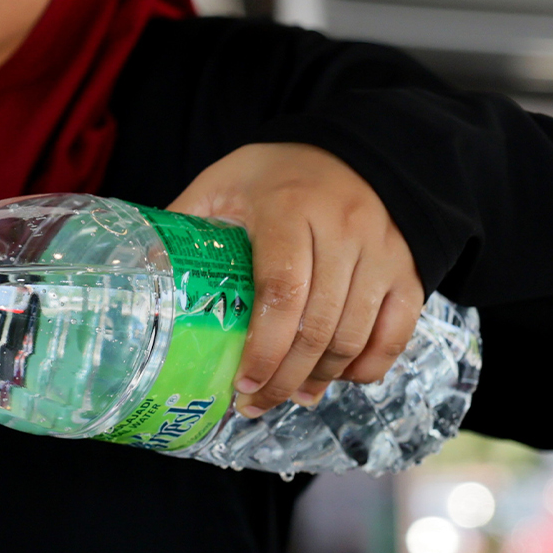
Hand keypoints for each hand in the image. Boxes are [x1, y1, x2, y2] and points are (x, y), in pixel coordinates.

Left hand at [168, 143, 422, 416]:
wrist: (350, 148)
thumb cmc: (275, 174)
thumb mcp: (221, 183)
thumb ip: (185, 223)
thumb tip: (144, 271)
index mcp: (289, 208)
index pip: (281, 290)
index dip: (264, 347)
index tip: (241, 383)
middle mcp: (344, 229)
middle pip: (319, 323)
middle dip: (285, 376)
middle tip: (256, 404)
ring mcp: (383, 250)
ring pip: (356, 334)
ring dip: (322, 378)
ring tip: (290, 396)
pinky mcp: (408, 268)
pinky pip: (398, 331)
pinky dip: (369, 364)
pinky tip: (339, 377)